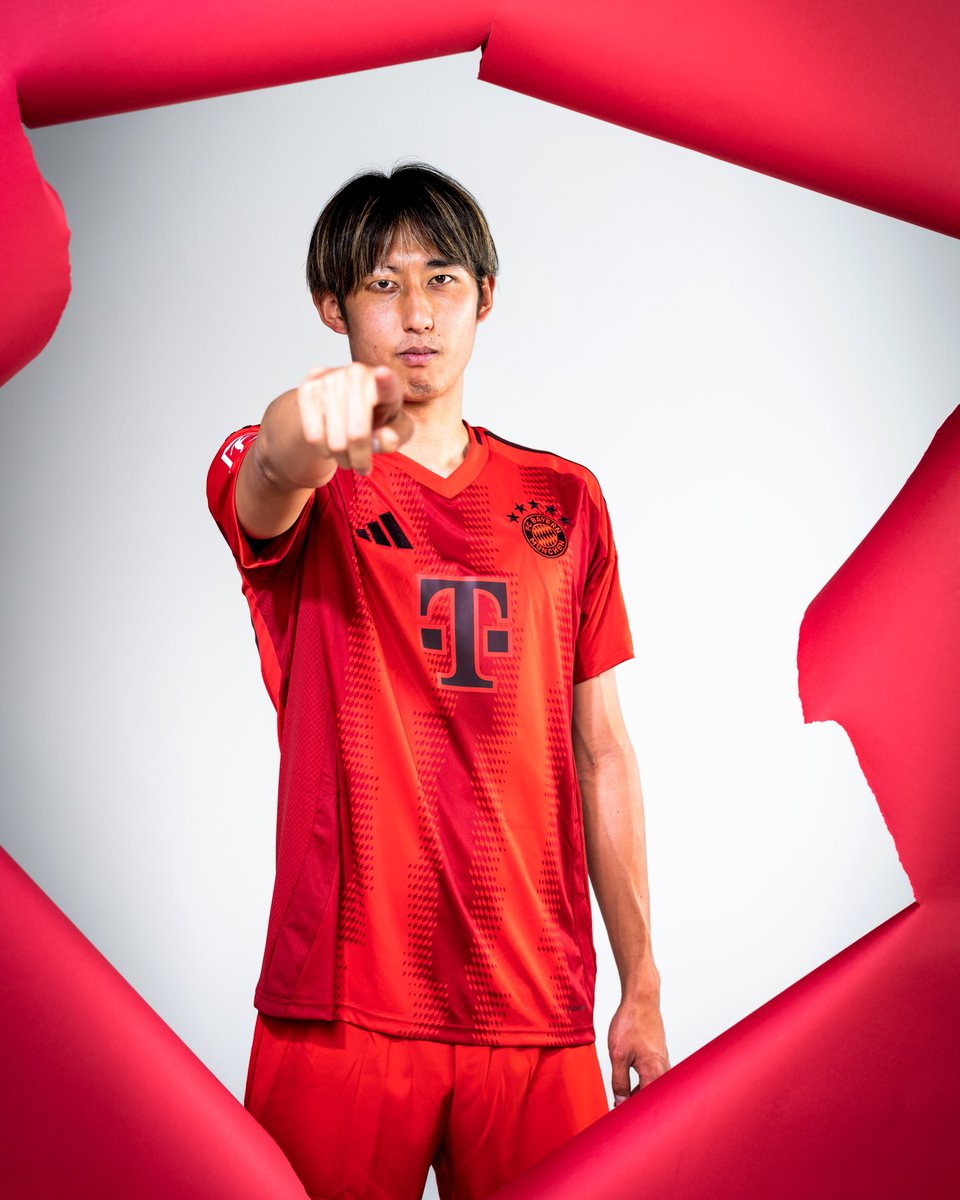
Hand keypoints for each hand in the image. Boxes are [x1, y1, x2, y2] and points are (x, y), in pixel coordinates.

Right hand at [294, 362, 412, 478]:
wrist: (342, 405)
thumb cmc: (377, 417)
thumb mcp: (396, 428)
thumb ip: (397, 435)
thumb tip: (381, 439)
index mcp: (386, 382)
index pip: (386, 383)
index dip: (385, 381)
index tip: (383, 375)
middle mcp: (357, 373)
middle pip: (357, 435)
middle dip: (360, 459)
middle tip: (363, 466)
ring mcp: (329, 379)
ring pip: (334, 442)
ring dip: (343, 459)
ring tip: (348, 456)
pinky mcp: (307, 390)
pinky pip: (314, 438)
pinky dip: (324, 451)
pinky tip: (332, 445)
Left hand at [608, 996, 669, 1106]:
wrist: (641, 1000)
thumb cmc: (631, 1023)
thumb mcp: (618, 1054)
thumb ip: (619, 1081)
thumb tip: (620, 1103)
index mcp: (654, 1073)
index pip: (647, 1105)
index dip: (634, 1115)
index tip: (621, 1119)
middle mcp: (663, 1070)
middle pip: (653, 1099)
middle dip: (637, 1107)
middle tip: (620, 1110)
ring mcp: (662, 1063)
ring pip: (652, 1089)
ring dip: (639, 1096)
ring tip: (622, 1098)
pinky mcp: (659, 1057)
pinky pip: (653, 1078)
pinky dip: (642, 1085)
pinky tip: (629, 1084)